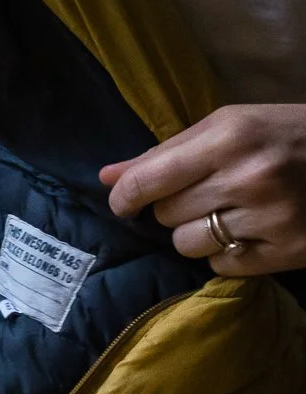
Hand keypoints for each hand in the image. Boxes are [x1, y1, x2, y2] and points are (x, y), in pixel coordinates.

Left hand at [101, 104, 305, 275]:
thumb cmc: (283, 135)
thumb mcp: (228, 126)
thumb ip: (164, 152)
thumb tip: (106, 178)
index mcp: (229, 138)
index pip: (147, 181)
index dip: (124, 197)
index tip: (123, 202)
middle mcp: (249, 178)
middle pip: (165, 215)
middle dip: (174, 208)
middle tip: (205, 194)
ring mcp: (272, 218)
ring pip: (187, 245)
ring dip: (197, 234)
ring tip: (228, 214)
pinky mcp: (289, 251)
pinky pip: (222, 267)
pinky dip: (226, 255)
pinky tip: (250, 231)